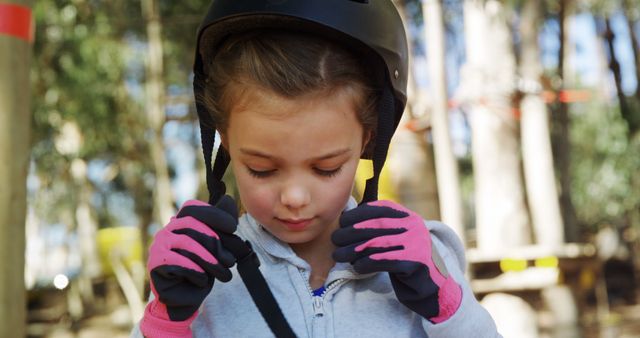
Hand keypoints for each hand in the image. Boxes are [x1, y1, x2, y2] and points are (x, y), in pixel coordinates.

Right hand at [140, 195, 237, 337]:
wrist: (185, 299)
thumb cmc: (201, 271)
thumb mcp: (215, 248)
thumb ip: (220, 226)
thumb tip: (228, 199)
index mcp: (181, 222)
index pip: (193, 208)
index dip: (214, 214)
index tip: (233, 227)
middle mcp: (168, 229)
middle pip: (193, 224)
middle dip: (216, 243)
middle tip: (231, 261)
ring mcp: (159, 244)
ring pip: (188, 243)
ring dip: (210, 260)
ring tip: (223, 275)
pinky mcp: (155, 261)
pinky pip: (178, 261)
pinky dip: (195, 271)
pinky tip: (203, 280)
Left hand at [332, 200, 461, 322]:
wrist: (432, 285)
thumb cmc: (406, 260)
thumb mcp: (397, 238)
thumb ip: (380, 227)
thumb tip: (346, 219)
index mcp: (408, 216)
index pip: (380, 208)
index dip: (358, 213)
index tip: (342, 221)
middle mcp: (414, 226)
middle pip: (375, 225)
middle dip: (351, 232)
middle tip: (335, 239)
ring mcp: (416, 243)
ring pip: (375, 243)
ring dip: (352, 250)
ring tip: (338, 255)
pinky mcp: (414, 263)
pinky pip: (382, 260)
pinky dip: (365, 263)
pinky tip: (356, 266)